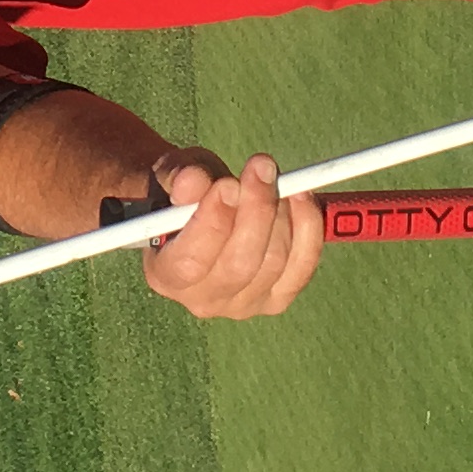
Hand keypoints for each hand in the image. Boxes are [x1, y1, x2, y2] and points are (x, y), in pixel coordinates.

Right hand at [139, 149, 324, 320]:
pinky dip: (307, 229)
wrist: (203, 210)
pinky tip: (300, 196)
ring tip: (272, 174)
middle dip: (256, 210)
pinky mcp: (276, 299)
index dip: (213, 223)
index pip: (191, 262)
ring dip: (281, 212)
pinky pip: (302, 267)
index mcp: (165, 275)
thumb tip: (192, 181)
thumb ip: (179, 178)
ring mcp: (243, 305)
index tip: (228, 184)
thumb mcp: (174, 175)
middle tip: (262, 166)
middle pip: (239, 265)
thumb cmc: (184, 192)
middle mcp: (202, 300)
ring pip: (273, 262)